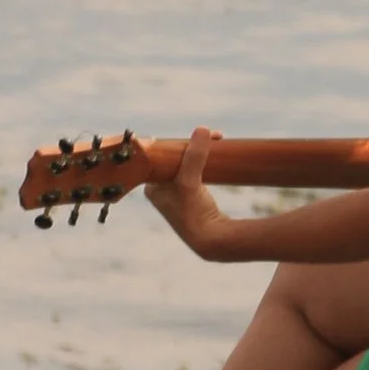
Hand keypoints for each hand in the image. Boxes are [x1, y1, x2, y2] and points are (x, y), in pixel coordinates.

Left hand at [143, 125, 235, 260]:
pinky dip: (205, 162)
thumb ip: (194, 156)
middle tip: (211, 136)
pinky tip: (215, 155)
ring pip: (188, 164)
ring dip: (201, 152)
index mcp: (152, 186)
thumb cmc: (193, 213)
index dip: (178, 143)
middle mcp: (162, 190)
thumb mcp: (189, 181)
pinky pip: (197, 171)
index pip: (161, 156)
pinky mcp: (194, 197)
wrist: (210, 240)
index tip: (195, 133)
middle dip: (193, 145)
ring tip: (216, 140)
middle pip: (176, 158)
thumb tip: (202, 129)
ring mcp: (178, 194)